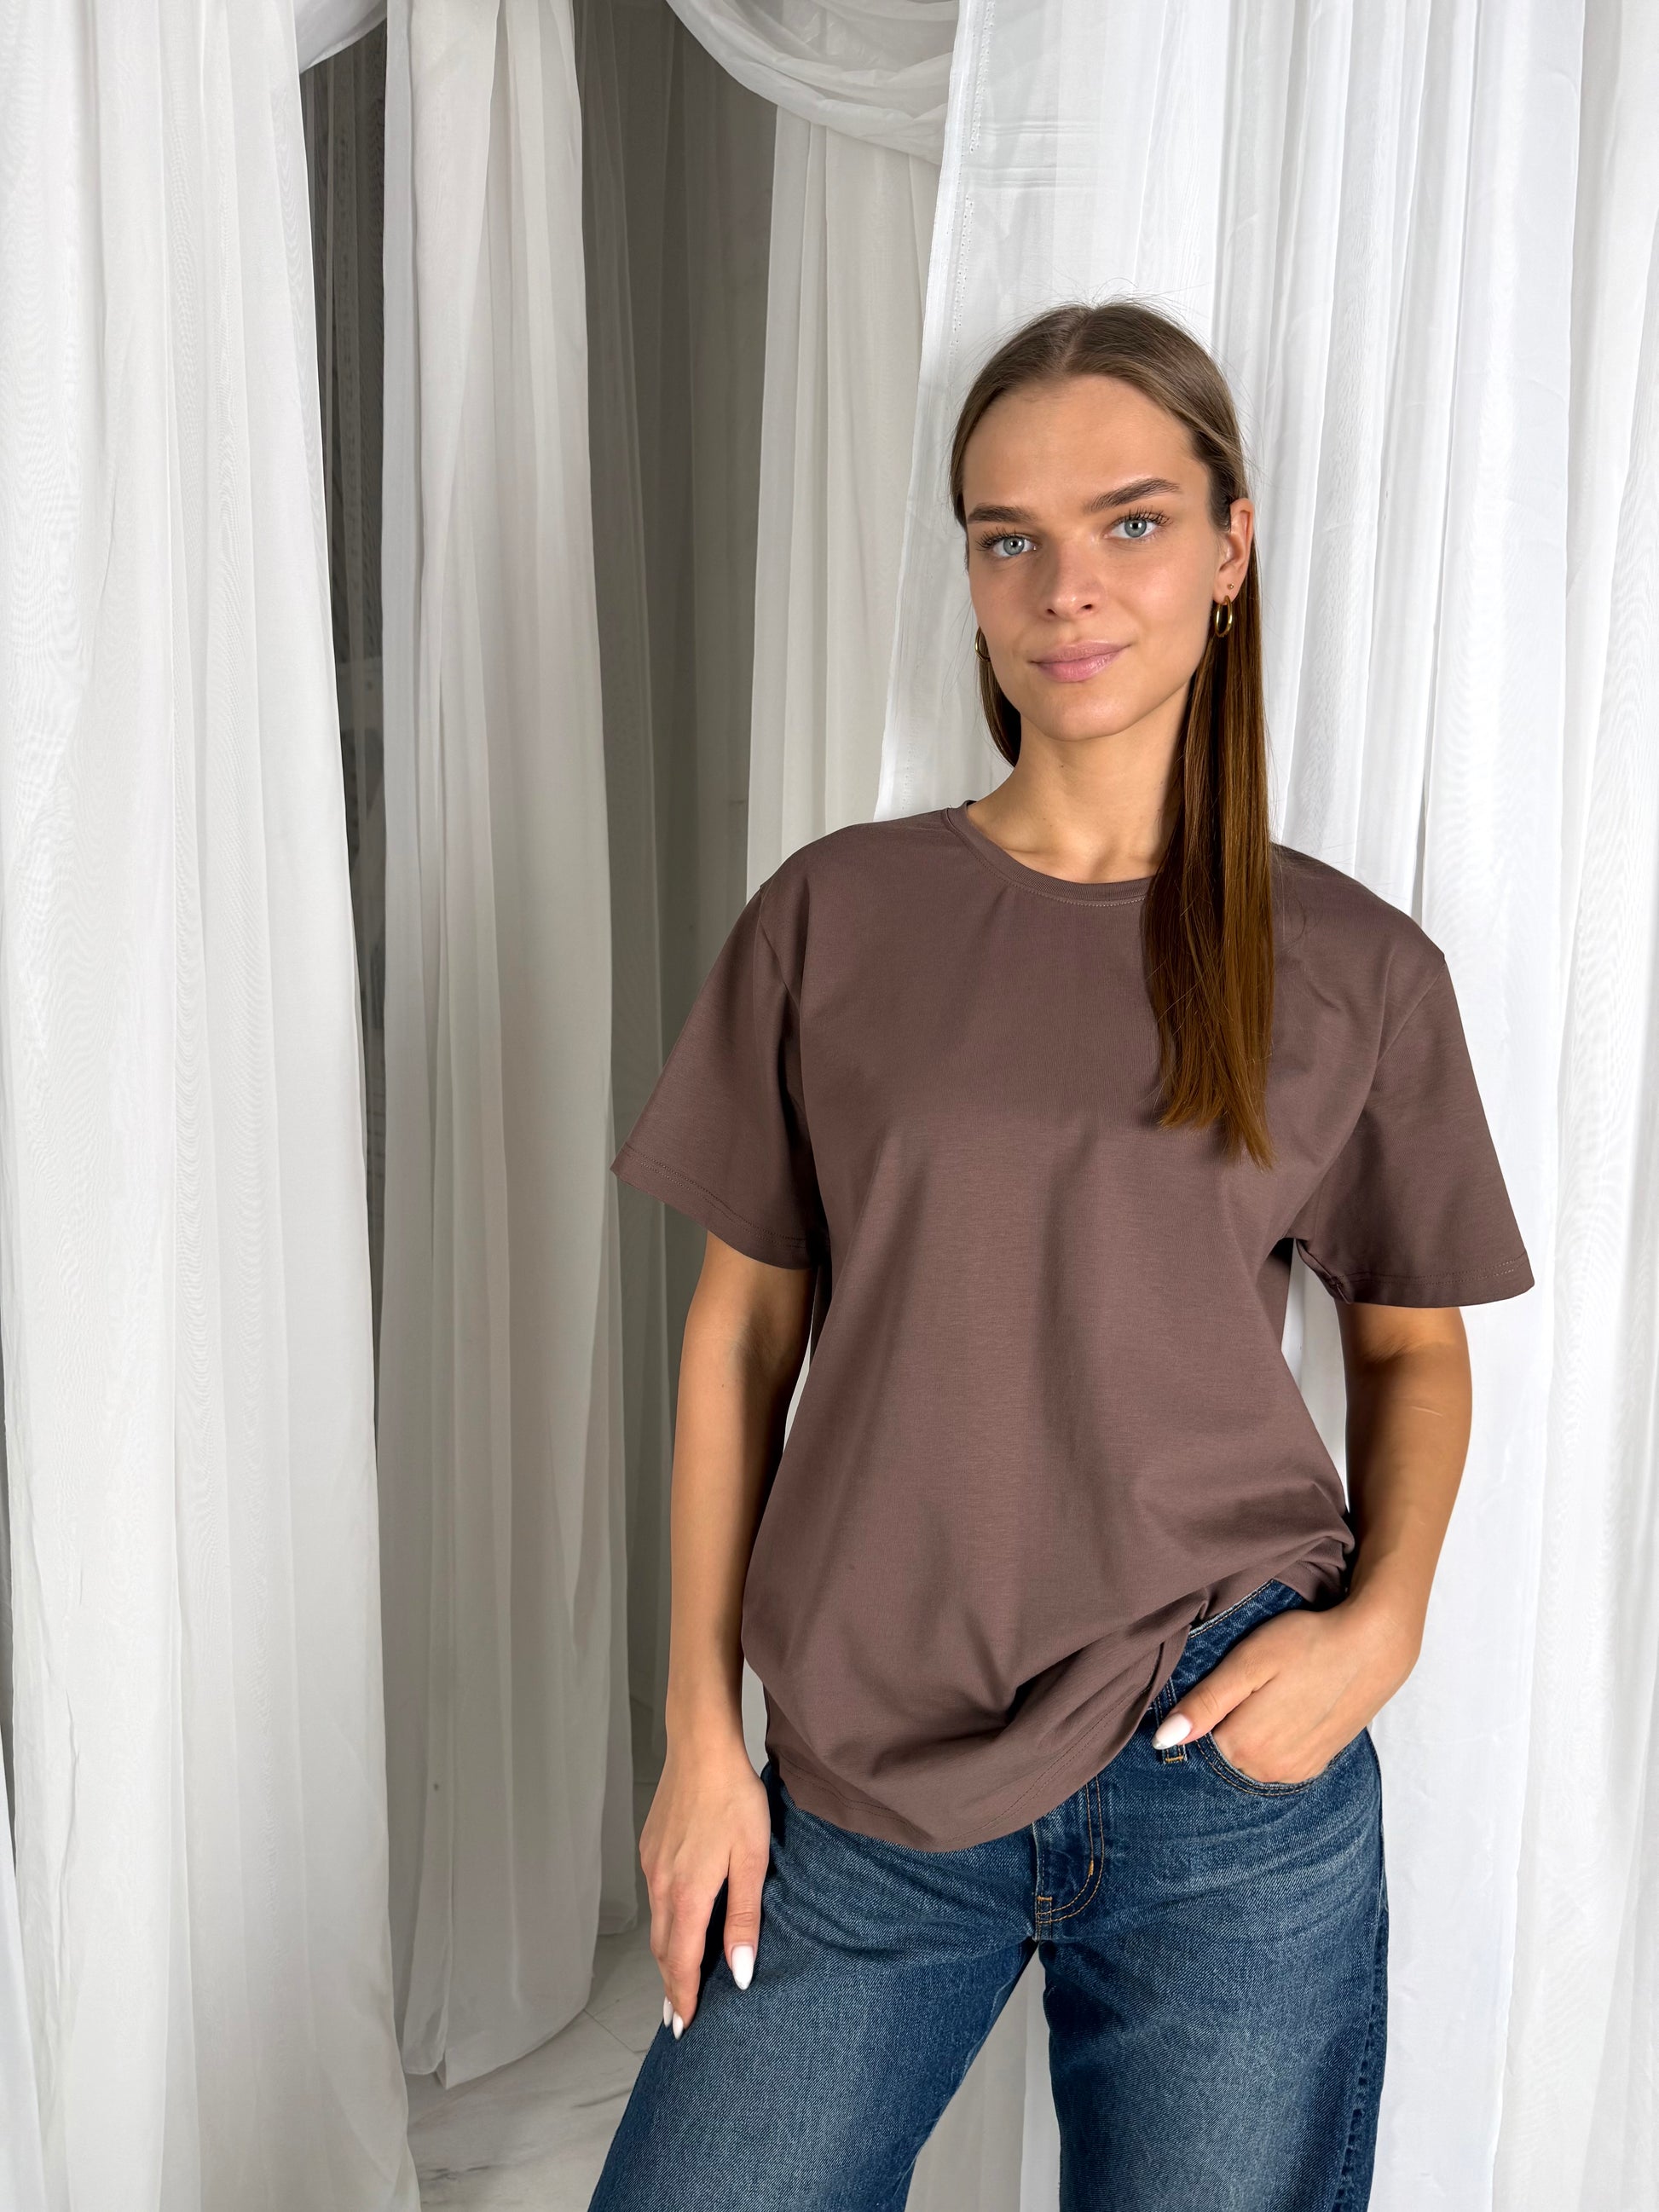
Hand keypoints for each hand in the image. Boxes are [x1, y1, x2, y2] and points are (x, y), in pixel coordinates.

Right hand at [639, 1726, 770, 2036]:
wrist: (701, 1747)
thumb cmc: (734, 1799)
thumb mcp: (752, 1860)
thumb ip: (744, 1920)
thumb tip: (740, 1974)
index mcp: (687, 1894)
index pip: (682, 1963)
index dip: (683, 1998)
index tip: (684, 2028)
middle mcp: (662, 1885)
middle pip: (663, 1950)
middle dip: (670, 1987)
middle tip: (677, 2018)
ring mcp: (652, 1865)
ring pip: (657, 1925)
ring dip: (666, 1957)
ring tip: (677, 1981)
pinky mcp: (650, 1847)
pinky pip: (655, 1898)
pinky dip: (664, 1924)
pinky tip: (677, 1924)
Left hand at [1152, 1592, 1419, 1784]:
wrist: (1373, 1648)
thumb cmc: (1306, 1644)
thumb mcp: (1247, 1664)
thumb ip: (1205, 1704)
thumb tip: (1161, 1741)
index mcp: (1243, 1746)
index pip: (1200, 1734)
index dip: (1213, 1702)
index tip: (1237, 1678)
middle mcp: (1267, 1770)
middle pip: (1225, 1747)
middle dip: (1232, 1717)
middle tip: (1261, 1681)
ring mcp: (1296, 1772)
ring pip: (1251, 1755)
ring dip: (1256, 1728)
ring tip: (1281, 1691)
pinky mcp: (1317, 1766)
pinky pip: (1277, 1760)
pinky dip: (1278, 1737)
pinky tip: (1295, 1706)